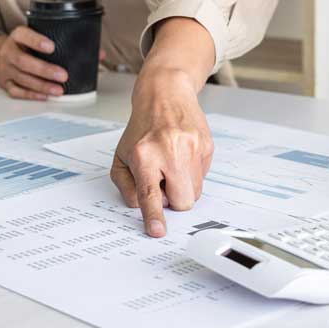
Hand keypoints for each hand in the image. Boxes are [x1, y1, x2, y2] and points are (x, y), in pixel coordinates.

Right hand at [0, 27, 66, 99]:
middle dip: (44, 70)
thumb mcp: (32, 36)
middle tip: (63, 75)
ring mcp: (5, 69)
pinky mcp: (5, 83)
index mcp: (16, 37)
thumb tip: (91, 50)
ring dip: (42, 86)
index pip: (24, 35)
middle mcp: (8, 52)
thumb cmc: (22, 46)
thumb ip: (54, 39)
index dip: (36, 41)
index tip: (51, 47)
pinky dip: (31, 95)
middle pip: (23, 61)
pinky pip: (16, 91)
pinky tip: (44, 96)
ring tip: (58, 90)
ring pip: (22, 78)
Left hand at [110, 69, 213, 237]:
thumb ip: (126, 186)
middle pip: (182, 201)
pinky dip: (192, 172)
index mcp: (144, 154)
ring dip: (183, 186)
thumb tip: (143, 206)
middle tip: (164, 181)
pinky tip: (183, 155)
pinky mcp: (207, 146)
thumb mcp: (121, 157)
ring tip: (173, 165)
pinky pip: (203, 177)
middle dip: (174, 199)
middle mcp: (170, 151)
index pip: (150, 193)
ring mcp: (192, 148)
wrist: (166, 95)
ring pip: (195, 192)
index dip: (155, 215)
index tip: (158, 231)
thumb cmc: (142, 129)